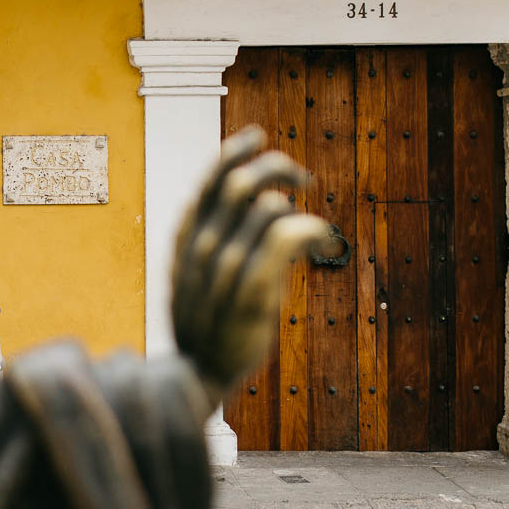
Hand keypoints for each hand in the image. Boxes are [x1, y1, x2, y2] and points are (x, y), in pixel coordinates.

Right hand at [170, 126, 331, 415]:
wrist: (195, 372)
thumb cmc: (204, 320)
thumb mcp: (193, 270)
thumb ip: (209, 235)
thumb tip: (245, 199)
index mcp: (186, 236)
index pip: (211, 177)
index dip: (237, 149)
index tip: (259, 137)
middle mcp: (203, 245)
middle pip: (244, 181)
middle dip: (278, 168)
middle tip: (302, 180)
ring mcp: (224, 267)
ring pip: (269, 206)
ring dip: (299, 207)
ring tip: (312, 232)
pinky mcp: (251, 290)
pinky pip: (286, 236)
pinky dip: (311, 228)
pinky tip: (322, 241)